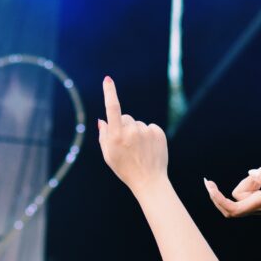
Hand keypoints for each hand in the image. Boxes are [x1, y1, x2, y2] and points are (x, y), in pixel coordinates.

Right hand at [97, 77, 167, 192]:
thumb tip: (102, 119)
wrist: (149, 181)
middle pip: (125, 118)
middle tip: (127, 145)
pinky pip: (149, 127)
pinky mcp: (158, 132)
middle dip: (124, 127)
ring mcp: (146, 131)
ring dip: (137, 133)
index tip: (108, 80)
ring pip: (138, 124)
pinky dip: (148, 135)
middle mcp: (131, 131)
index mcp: (116, 137)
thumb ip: (103, 135)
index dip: (110, 93)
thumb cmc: (125, 169)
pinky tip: (148, 148)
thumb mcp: (108, 155)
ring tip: (139, 150)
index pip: (113, 109)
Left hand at [204, 167, 260, 229]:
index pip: (230, 206)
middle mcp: (256, 208)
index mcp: (259, 203)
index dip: (217, 198)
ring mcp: (259, 207)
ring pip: (242, 194)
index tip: (210, 184)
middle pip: (233, 198)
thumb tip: (251, 172)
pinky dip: (254, 183)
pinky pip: (250, 194)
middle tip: (254, 173)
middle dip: (240, 183)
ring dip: (250, 180)